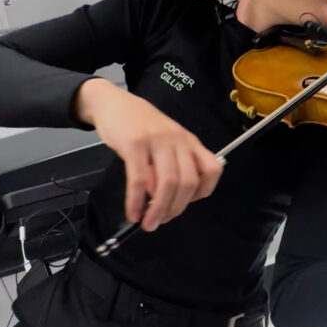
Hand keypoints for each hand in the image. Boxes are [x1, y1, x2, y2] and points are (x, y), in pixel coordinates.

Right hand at [75, 79, 222, 230]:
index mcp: (189, 141)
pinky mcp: (134, 144)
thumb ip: (168, 167)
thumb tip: (162, 199)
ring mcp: (157, 141)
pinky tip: (132, 213)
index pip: (212, 169)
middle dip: (176, 208)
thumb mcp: (163, 142)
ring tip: (148, 223)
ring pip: (167, 183)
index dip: (203, 192)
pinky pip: (138, 179)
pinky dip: (136, 201)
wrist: (113, 103)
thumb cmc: (140, 125)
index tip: (187, 203)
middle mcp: (178, 140)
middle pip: (188, 182)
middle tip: (161, 222)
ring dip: (158, 209)